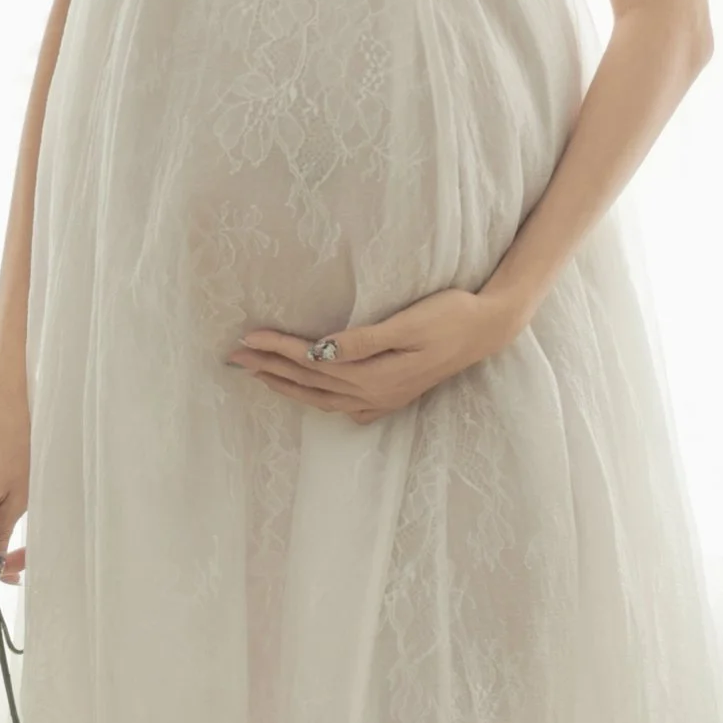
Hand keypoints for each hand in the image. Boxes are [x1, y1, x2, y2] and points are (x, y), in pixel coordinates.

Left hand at [224, 287, 516, 422]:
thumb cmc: (449, 316)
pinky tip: (311, 397)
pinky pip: (344, 407)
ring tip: (259, 376)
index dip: (277, 350)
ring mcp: (383, 400)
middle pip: (309, 382)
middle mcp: (373, 394)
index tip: (247, 338)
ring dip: (287, 386)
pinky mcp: (392, 396)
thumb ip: (364, 340)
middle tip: (235, 358)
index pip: (311, 361)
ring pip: (321, 398)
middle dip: (270, 369)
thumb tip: (323, 349)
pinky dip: (319, 401)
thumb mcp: (408, 323)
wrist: (487, 330)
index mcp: (373, 375)